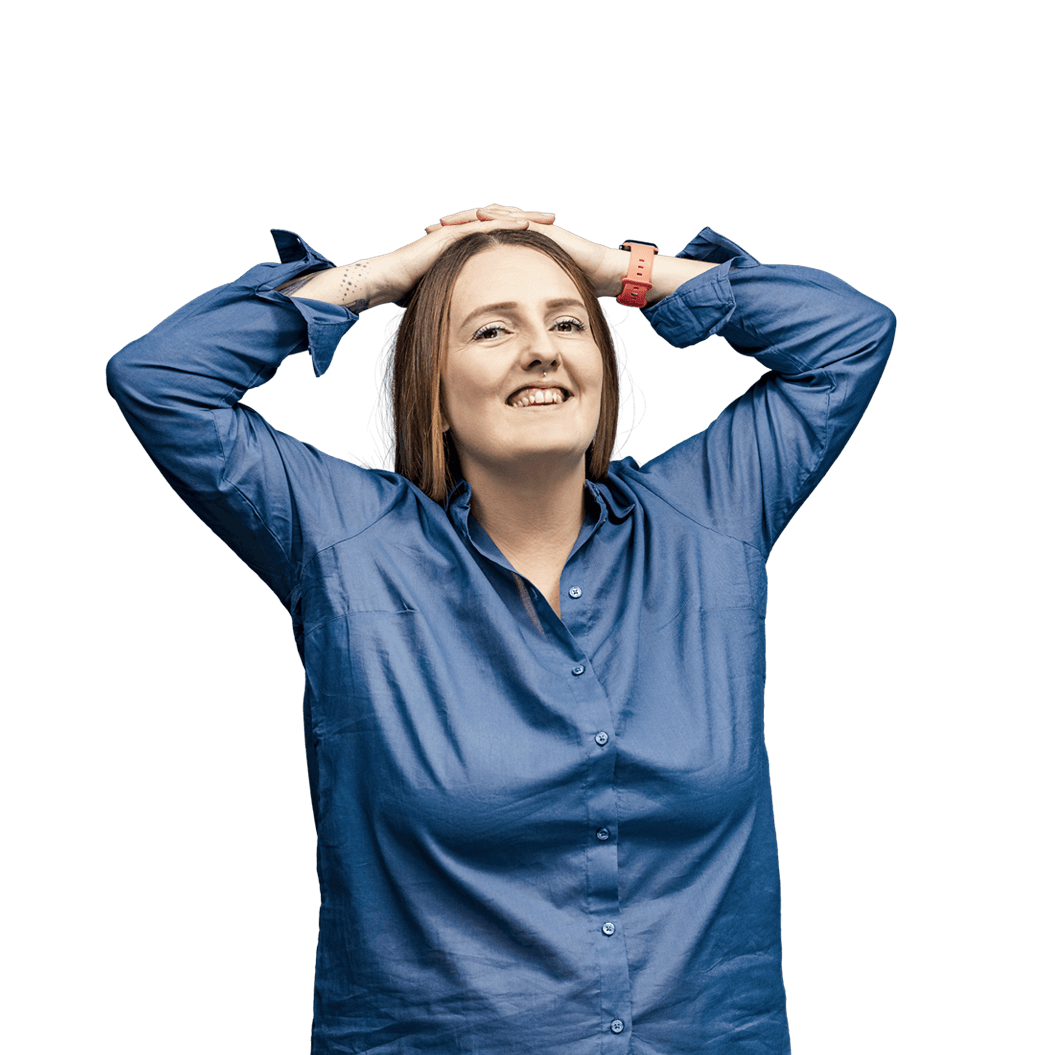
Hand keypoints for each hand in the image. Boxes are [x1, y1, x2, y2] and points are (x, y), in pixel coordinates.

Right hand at [378, 206, 548, 305]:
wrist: (386, 282)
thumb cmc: (408, 292)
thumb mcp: (444, 293)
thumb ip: (458, 297)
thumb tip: (470, 318)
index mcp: (464, 247)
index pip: (498, 236)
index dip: (521, 235)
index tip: (544, 236)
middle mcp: (462, 235)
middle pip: (502, 222)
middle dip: (529, 219)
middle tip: (554, 218)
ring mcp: (456, 232)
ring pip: (496, 220)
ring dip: (524, 217)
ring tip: (548, 218)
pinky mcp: (451, 235)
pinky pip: (482, 227)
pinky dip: (504, 224)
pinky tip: (525, 224)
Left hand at [428, 204, 624, 298]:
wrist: (599, 273)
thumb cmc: (566, 289)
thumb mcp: (529, 298)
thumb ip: (510, 304)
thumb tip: (489, 326)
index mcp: (509, 250)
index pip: (475, 242)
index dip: (453, 244)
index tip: (430, 249)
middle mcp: (517, 233)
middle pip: (478, 224)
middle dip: (454, 226)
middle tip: (430, 229)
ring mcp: (528, 226)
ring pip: (493, 215)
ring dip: (469, 217)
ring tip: (448, 221)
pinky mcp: (541, 225)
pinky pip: (516, 218)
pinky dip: (498, 216)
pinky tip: (481, 218)